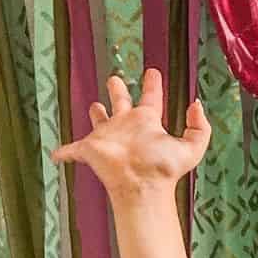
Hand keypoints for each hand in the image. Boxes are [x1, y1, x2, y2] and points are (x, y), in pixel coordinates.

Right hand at [52, 69, 209, 204]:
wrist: (141, 185)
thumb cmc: (163, 169)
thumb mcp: (191, 147)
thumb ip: (200, 127)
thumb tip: (196, 105)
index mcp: (146, 123)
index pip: (151, 98)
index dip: (153, 85)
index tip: (153, 72)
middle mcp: (126, 126)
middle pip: (120, 102)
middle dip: (117, 90)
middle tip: (115, 79)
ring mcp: (107, 137)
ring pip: (99, 120)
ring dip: (96, 113)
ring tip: (95, 106)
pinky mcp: (89, 149)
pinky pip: (72, 151)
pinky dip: (64, 153)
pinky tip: (57, 155)